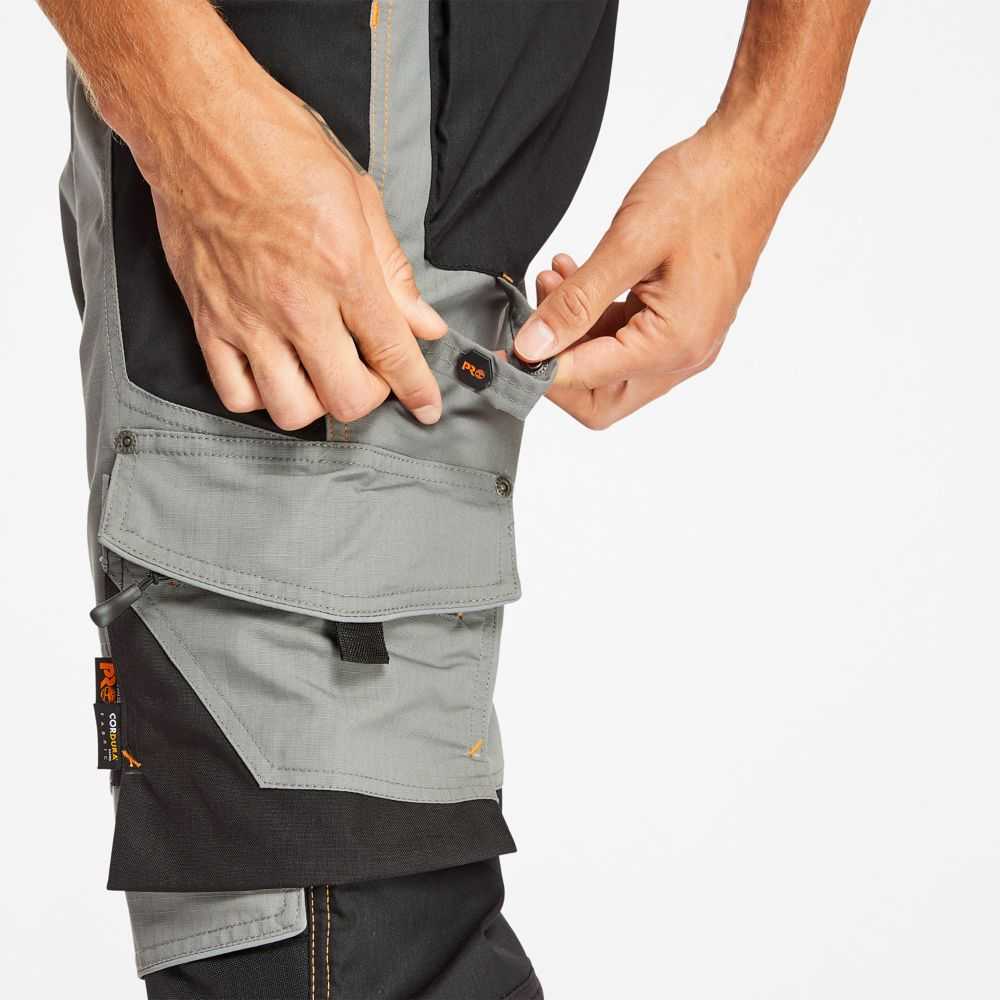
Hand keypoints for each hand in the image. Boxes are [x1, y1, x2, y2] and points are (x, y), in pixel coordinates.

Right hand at [145, 79, 445, 429]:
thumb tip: (424, 323)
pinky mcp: (207, 319)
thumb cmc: (279, 146)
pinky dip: (261, 396)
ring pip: (291, 410)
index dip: (418, 390)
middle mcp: (296, 305)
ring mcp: (247, 318)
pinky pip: (234, 393)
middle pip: (346, 398)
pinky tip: (274, 372)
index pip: (393, 354)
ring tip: (321, 373)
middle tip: (370, 372)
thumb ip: (394, 271)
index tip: (427, 406)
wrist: (198, 121)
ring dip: (317, 402)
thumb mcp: (359, 197)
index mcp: (343, 270)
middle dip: (371, 395)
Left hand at [516, 124, 785, 428]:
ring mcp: (686, 341)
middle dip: (558, 363)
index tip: (504, 348)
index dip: (539, 370)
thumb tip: (533, 348)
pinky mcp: (681, 321)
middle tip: (531, 323)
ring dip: (574, 332)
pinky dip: (596, 316)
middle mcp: (685, 355)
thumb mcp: (628, 245)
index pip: (587, 383)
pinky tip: (576, 276)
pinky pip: (627, 339)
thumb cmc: (704, 192)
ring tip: (553, 279)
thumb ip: (576, 303)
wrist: (750, 158)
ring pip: (610, 367)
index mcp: (673, 345)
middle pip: (601, 397)